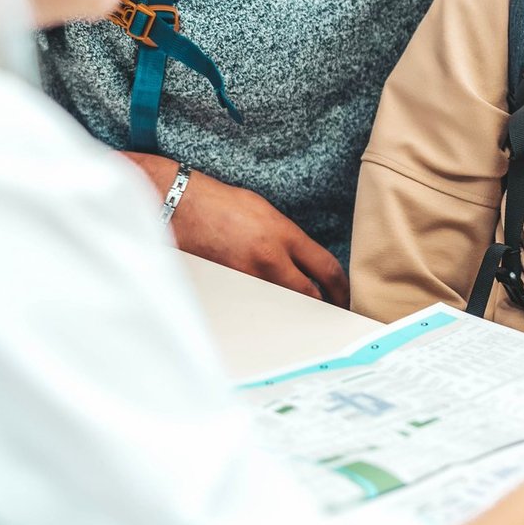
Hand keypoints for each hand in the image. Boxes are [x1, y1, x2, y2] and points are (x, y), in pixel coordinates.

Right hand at [121, 152, 347, 306]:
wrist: (178, 204)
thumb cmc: (222, 204)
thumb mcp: (266, 213)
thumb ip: (289, 240)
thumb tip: (305, 265)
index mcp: (284, 236)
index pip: (327, 269)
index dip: (341, 290)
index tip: (345, 298)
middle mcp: (268, 260)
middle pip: (309, 296)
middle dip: (322, 308)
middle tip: (330, 317)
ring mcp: (245, 278)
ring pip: (281, 306)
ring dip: (292, 312)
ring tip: (300, 320)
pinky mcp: (225, 289)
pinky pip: (253, 307)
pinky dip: (263, 311)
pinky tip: (266, 314)